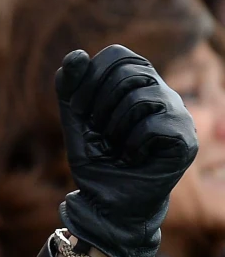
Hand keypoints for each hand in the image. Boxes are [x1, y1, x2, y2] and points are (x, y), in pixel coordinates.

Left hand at [56, 45, 196, 256]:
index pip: (118, 55)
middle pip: (129, 71)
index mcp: (138, 83)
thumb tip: (76, 54)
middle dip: (99, 103)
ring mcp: (179, 115)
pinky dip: (132, 144)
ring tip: (116, 145)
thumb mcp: (75, 120)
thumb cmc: (96, 159)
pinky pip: (154, 125)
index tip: (80, 109)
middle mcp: (163, 93)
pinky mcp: (185, 139)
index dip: (91, 78)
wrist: (107, 201)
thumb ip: (70, 87)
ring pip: (142, 97)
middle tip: (98, 131)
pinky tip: (133, 157)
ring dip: (115, 126)